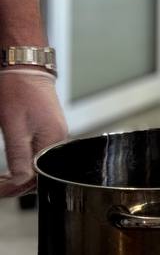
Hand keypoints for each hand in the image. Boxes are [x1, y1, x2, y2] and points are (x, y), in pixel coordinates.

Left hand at [0, 73, 66, 196]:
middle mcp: (59, 139)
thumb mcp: (13, 125)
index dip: (13, 188)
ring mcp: (54, 133)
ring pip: (39, 166)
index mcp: (54, 140)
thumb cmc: (17, 89)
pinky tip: (12, 166)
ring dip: (19, 177)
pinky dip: (24, 164)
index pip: (37, 177)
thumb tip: (20, 181)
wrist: (24, 65)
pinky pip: (39, 155)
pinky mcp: (48, 128)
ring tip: (2, 181)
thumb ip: (18, 155)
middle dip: (17, 186)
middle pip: (40, 175)